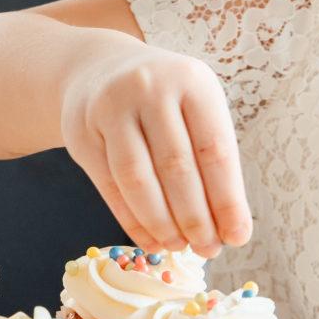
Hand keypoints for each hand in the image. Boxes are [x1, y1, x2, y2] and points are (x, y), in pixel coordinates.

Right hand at [58, 44, 250, 257]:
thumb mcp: (195, 107)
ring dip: (162, 223)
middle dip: (195, 218)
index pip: (214, 150)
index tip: (238, 237)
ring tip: (178, 246)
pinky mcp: (80, 132)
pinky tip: (150, 239)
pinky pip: (110, 186)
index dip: (228, 200)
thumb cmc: (164, 100)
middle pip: (176, 167)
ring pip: (138, 179)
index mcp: (191, 80)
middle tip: (208, 249)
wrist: (100, 69)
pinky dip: (131, 220)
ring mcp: (109, 107)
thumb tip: (228, 228)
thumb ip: (211, 158)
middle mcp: (149, 88)